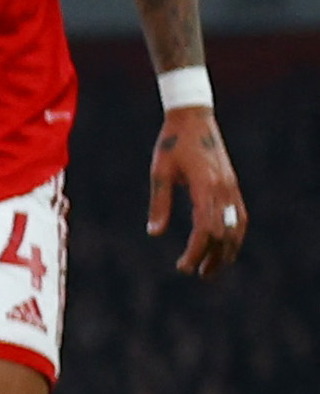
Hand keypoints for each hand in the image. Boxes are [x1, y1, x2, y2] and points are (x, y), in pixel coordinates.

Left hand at [147, 106, 247, 277]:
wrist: (193, 119)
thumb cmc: (172, 144)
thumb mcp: (160, 172)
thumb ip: (159, 203)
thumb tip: (154, 233)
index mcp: (205, 186)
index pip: (205, 229)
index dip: (196, 251)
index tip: (182, 266)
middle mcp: (224, 189)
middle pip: (224, 234)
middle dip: (212, 257)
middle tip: (196, 274)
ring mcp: (232, 187)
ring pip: (237, 228)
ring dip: (227, 251)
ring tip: (211, 269)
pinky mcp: (233, 185)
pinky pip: (240, 216)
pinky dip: (235, 235)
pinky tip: (225, 247)